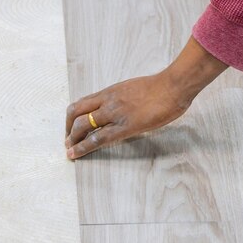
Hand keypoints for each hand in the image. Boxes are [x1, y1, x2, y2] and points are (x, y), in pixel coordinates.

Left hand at [65, 36, 227, 158]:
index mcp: (111, 92)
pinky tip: (76, 155)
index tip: (70, 126)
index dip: (72, 116)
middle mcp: (108, 101)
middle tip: (68, 141)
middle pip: (76, 113)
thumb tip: (122, 109)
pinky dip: (83, 147)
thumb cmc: (161, 88)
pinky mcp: (124, 127)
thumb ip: (124, 99)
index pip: (83, 102)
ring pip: (82, 125)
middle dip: (68, 128)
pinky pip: (98, 138)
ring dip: (73, 139)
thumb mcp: (135, 89)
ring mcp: (114, 113)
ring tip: (70, 150)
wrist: (173, 86)